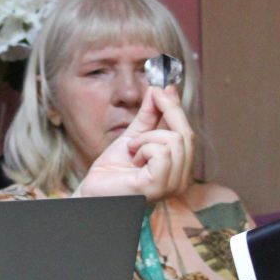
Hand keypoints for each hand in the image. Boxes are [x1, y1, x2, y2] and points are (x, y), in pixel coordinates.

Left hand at [75, 86, 193, 202]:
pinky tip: (134, 158)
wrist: (93, 191)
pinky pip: (162, 152)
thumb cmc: (112, 171)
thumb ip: (149, 116)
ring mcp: (172, 185)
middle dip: (162, 120)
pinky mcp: (159, 186)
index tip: (163, 89)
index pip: (187, 133)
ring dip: (146, 139)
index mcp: (178, 168)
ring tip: (133, 151)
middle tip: (138, 127)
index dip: (176, 108)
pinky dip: (144, 148)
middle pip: (186, 134)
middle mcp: (181, 179)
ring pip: (173, 141)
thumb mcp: (134, 136)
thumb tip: (161, 91)